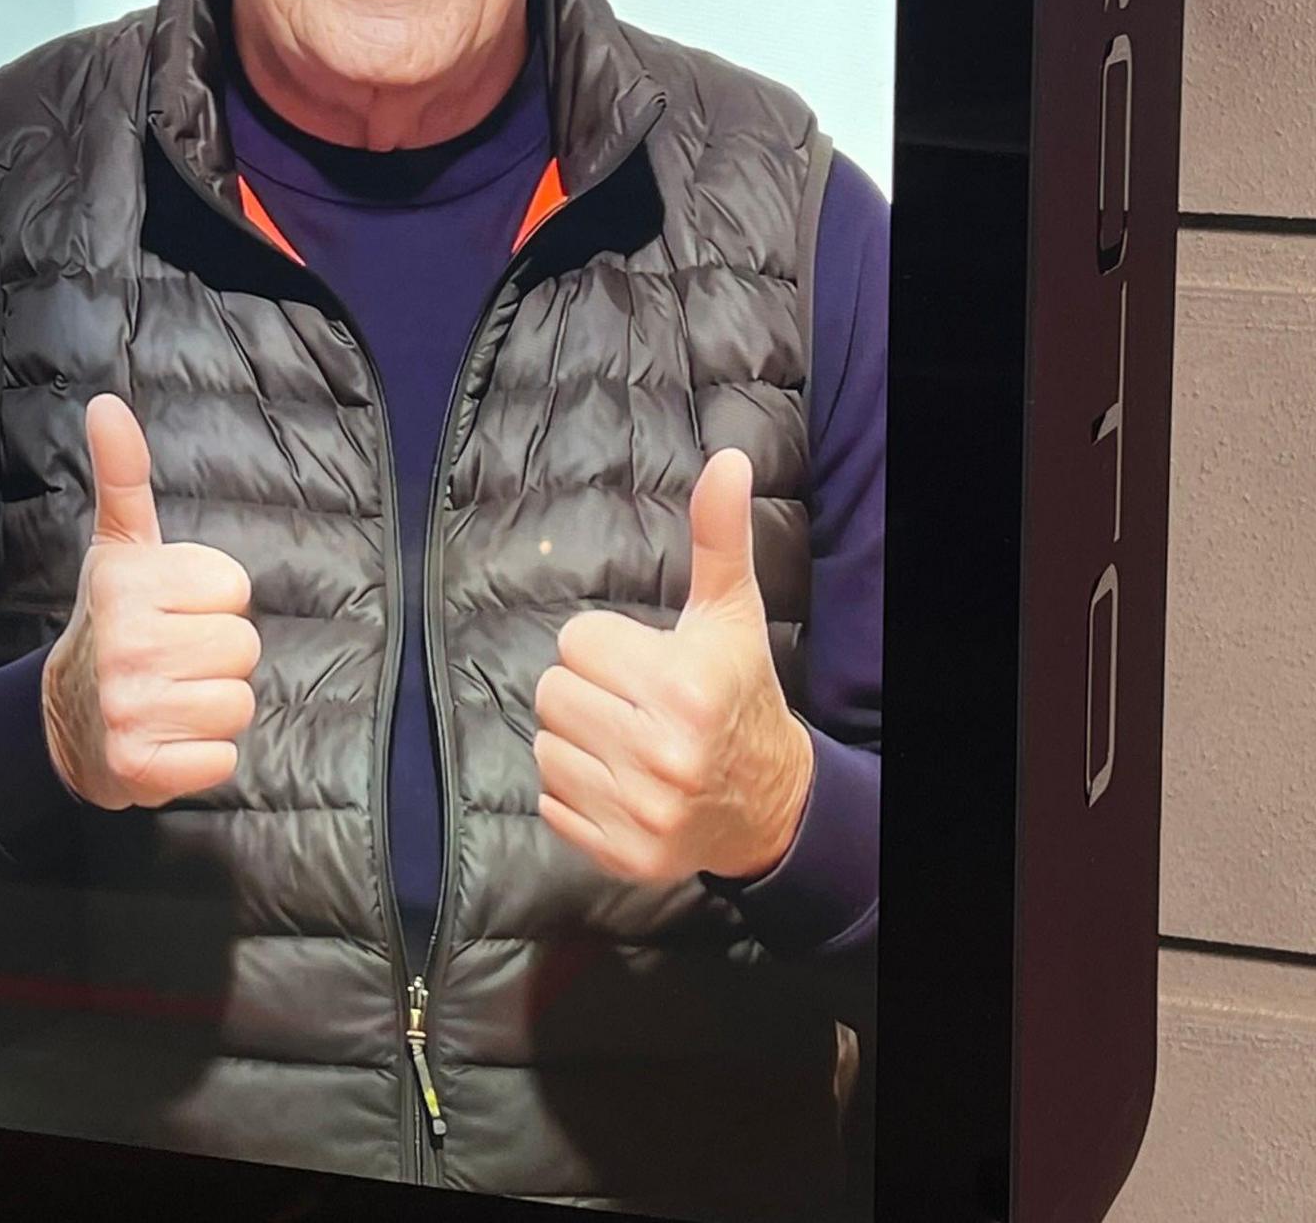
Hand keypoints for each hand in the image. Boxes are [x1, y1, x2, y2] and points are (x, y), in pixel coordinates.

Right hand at [41, 394, 259, 808]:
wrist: (63, 721)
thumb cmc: (113, 624)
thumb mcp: (118, 547)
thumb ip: (123, 476)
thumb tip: (107, 405)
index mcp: (127, 583)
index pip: (233, 587)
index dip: (212, 601)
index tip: (172, 610)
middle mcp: (124, 643)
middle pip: (243, 647)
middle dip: (216, 656)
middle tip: (171, 659)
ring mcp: (129, 708)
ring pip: (238, 704)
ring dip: (212, 708)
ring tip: (170, 698)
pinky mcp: (140, 767)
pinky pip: (223, 760)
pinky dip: (202, 758)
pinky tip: (167, 740)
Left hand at [532, 449, 813, 883]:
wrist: (769, 803)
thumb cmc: (737, 693)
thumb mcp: (731, 612)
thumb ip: (718, 536)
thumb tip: (729, 461)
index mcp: (684, 686)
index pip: (576, 643)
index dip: (608, 648)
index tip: (646, 664)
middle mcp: (662, 753)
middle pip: (552, 693)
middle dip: (588, 692)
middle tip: (632, 703)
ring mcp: (640, 811)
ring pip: (545, 748)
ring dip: (577, 742)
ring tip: (626, 743)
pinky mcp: (622, 855)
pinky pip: (551, 802)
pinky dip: (577, 792)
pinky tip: (621, 784)